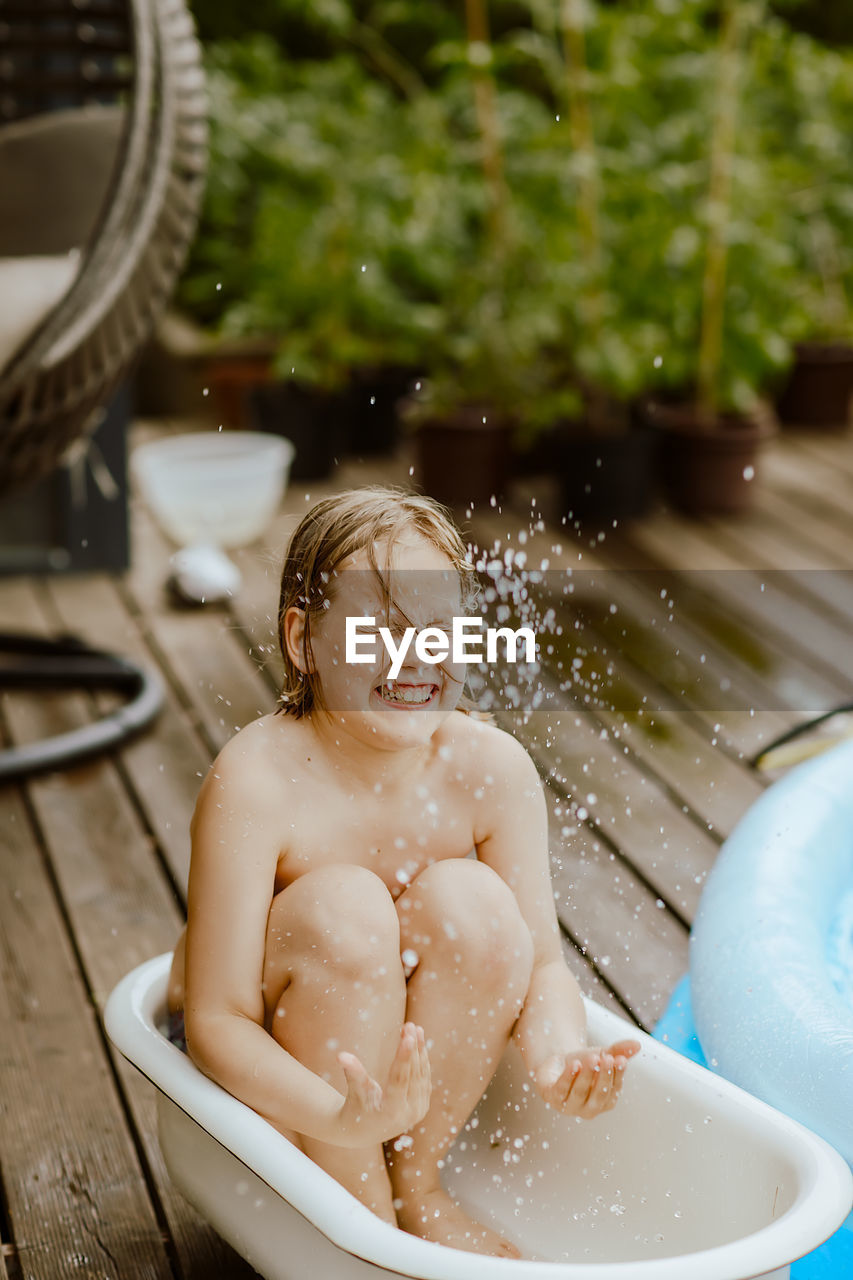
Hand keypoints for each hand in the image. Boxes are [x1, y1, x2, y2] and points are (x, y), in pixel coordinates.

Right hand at [333, 1022, 430, 1147]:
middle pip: (413, 1075)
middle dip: (413, 1049)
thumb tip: (340, 1055)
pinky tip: (419, 1041)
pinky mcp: (422, 1105)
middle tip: (410, 1025)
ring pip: (422, 1075)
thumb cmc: (355, 1109)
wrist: (364, 1132)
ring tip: (416, 1028)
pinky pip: (424, 1078)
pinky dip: (422, 1059)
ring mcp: (418, 1110)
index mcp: (391, 1112)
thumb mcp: (355, 1092)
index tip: (408, 1037)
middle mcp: (409, 1113)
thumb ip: (352, 1073)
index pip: (400, 1081)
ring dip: (420, 1051)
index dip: (404, 1058)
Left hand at [533, 1039, 640, 1118]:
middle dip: (604, 1077)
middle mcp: (589, 1108)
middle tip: (608, 1059)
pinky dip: (569, 1077)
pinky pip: (562, 1089)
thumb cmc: (584, 1063)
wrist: (557, 1062)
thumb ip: (619, 1051)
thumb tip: (637, 1044)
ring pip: (580, 1092)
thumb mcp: (602, 1055)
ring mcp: (570, 1106)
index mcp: (605, 1101)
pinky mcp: (553, 1098)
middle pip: (599, 1095)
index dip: (618, 1075)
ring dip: (587, 1076)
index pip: (614, 1090)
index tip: (621, 1059)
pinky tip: (575, 1065)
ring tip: (593, 1058)